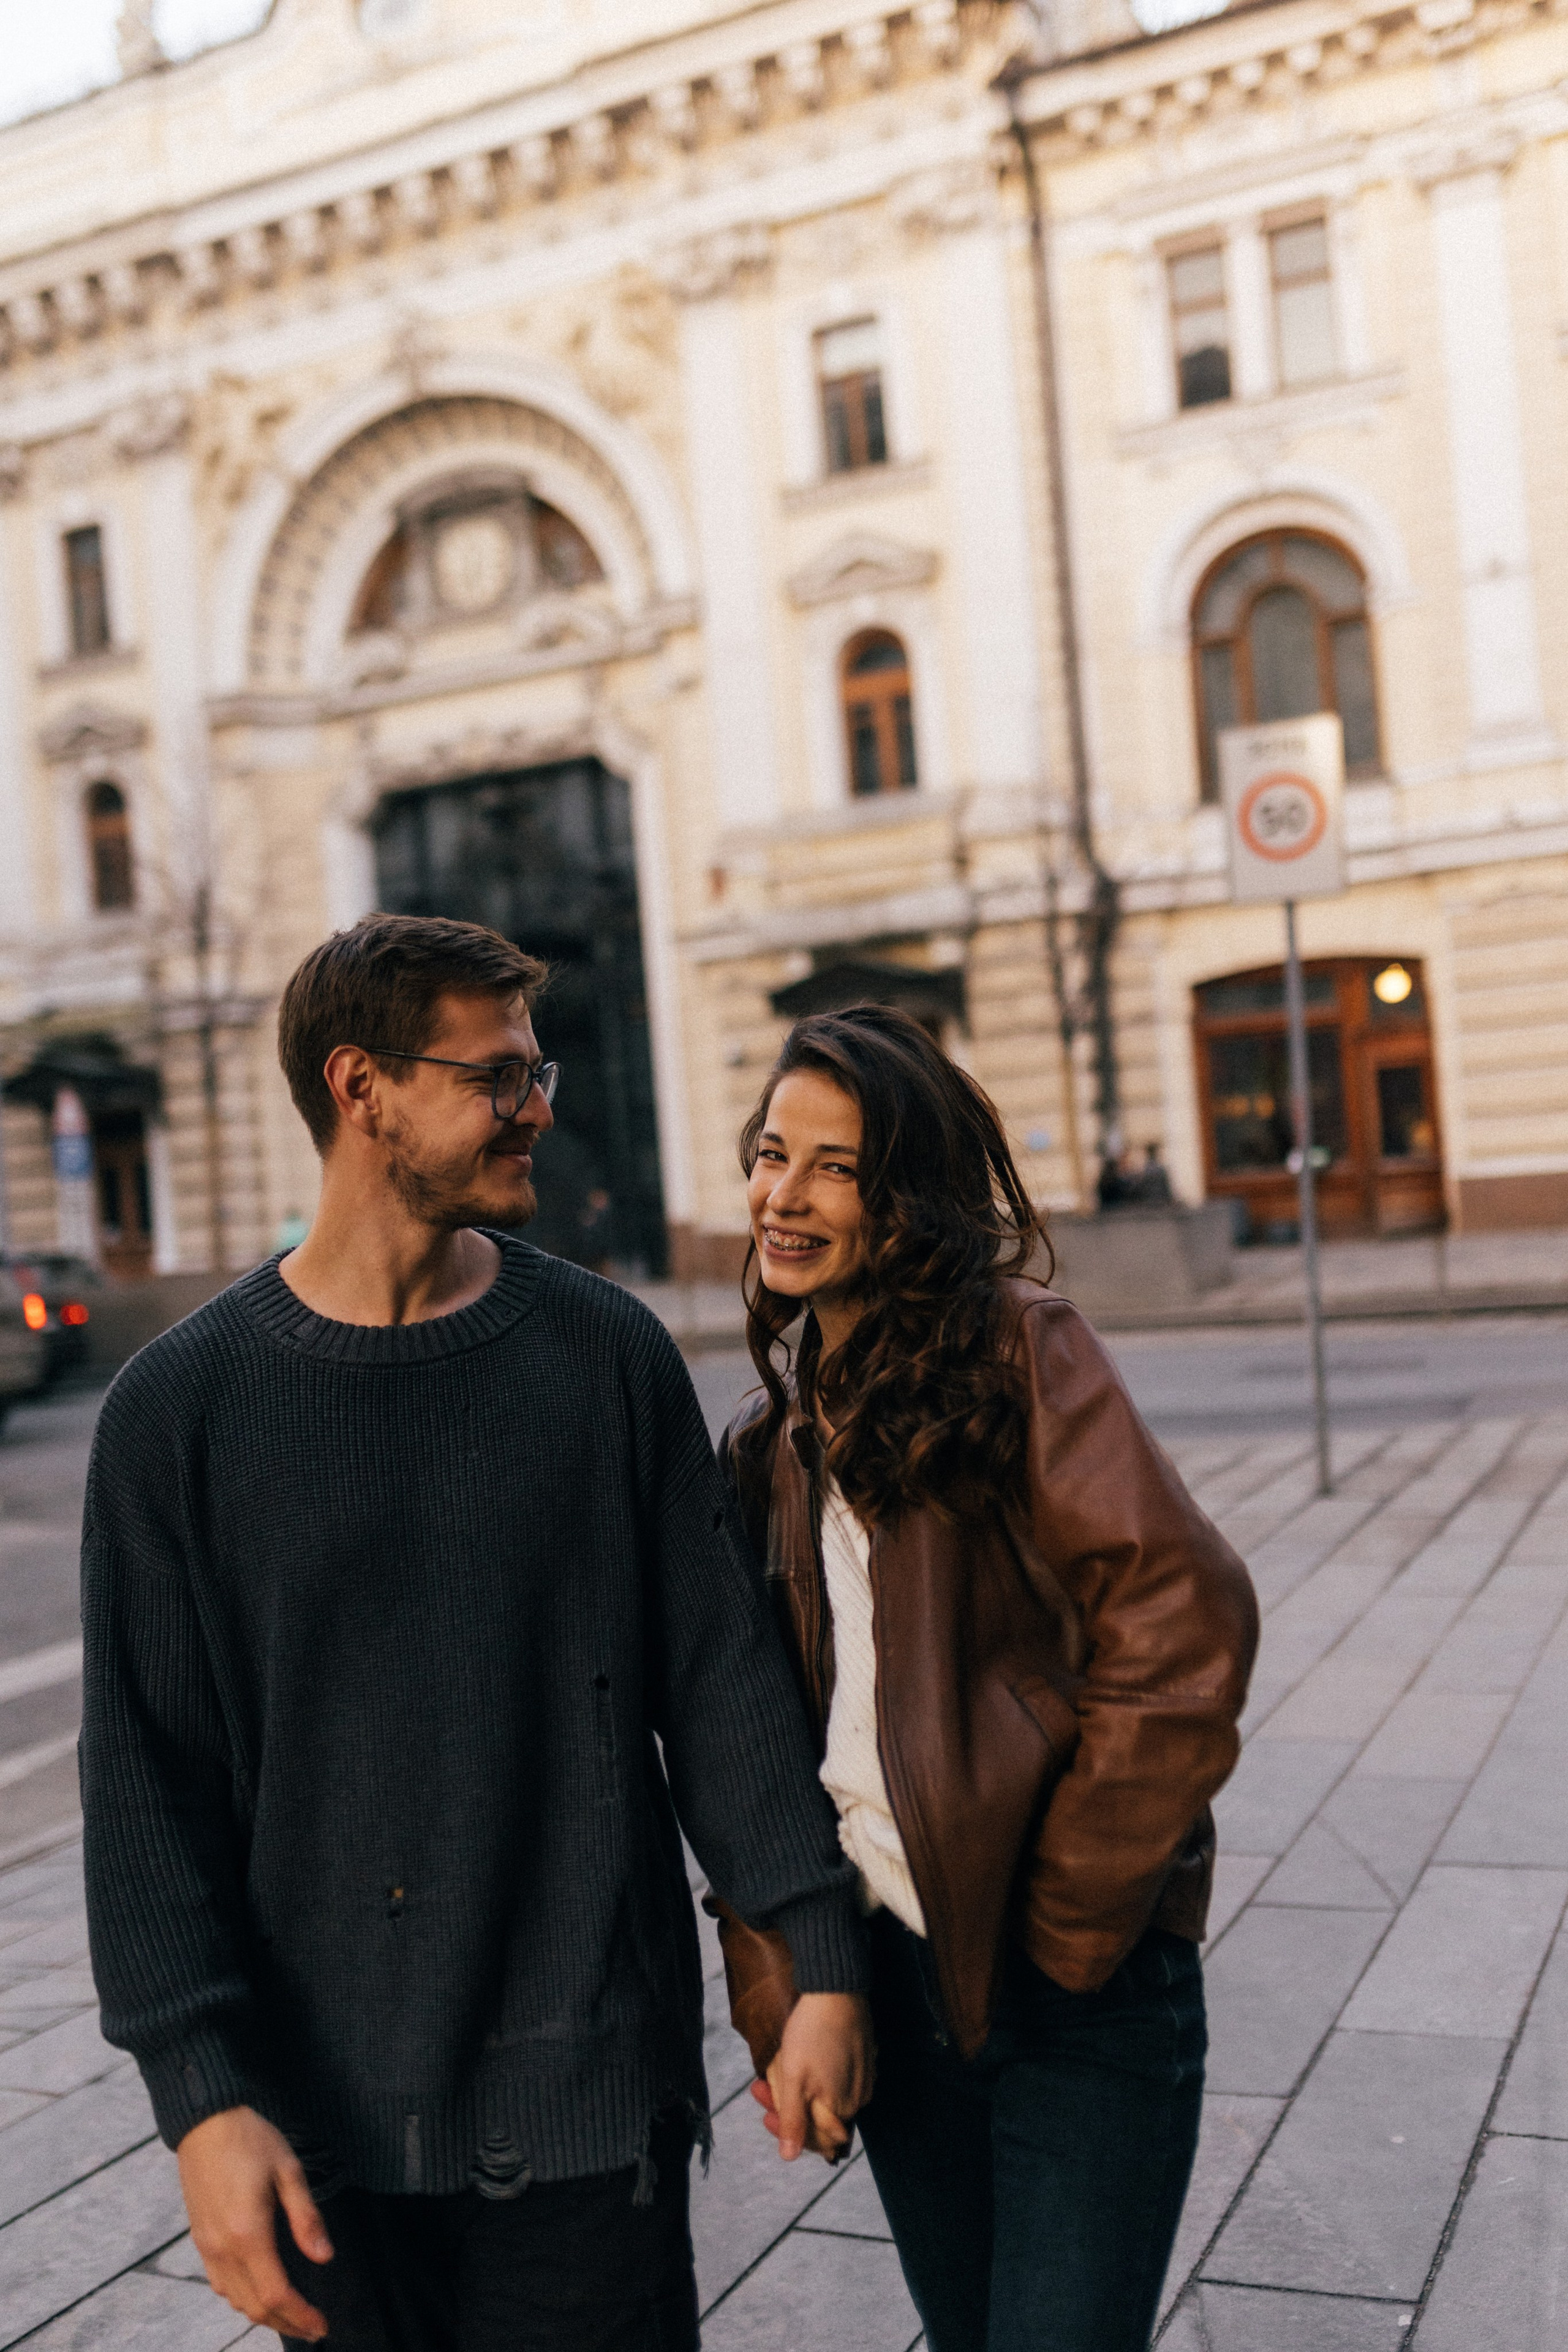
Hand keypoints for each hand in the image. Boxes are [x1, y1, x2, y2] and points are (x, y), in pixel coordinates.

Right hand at [177, 2105, 333, 2340]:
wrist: (205, 2121)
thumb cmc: (251, 2140)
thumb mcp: (289, 2170)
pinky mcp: (200, 2239)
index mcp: (248, 2234)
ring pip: (235, 2301)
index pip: (276, 2295)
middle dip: (286, 2324)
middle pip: (254, 2307)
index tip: (322, 2326)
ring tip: (293, 2315)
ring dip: (264, 2315)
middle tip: (314, 2329)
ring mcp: (207, 2247)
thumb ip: (306, 2218)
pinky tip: (260, 2292)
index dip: (301, 2316)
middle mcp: (223, 2249)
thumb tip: (324, 2258)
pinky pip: (220, 2285)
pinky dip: (243, 2298)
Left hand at [763, 1991, 874, 2161]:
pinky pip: (837, 2080)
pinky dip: (815, 2077)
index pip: (816, 2140)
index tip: (765, 2116)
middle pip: (818, 2118)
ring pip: (826, 2097)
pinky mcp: (863, 2059)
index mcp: (842, 2108)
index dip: (788, 2134)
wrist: (837, 1989)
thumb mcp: (794, 2078)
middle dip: (786, 2108)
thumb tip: (788, 2157)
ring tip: (770, 2073)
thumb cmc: (812, 2034)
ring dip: (797, 2091)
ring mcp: (863, 2078)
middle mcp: (858, 2099)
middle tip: (759, 2088)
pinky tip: (798, 2062)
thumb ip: (793, 2120)